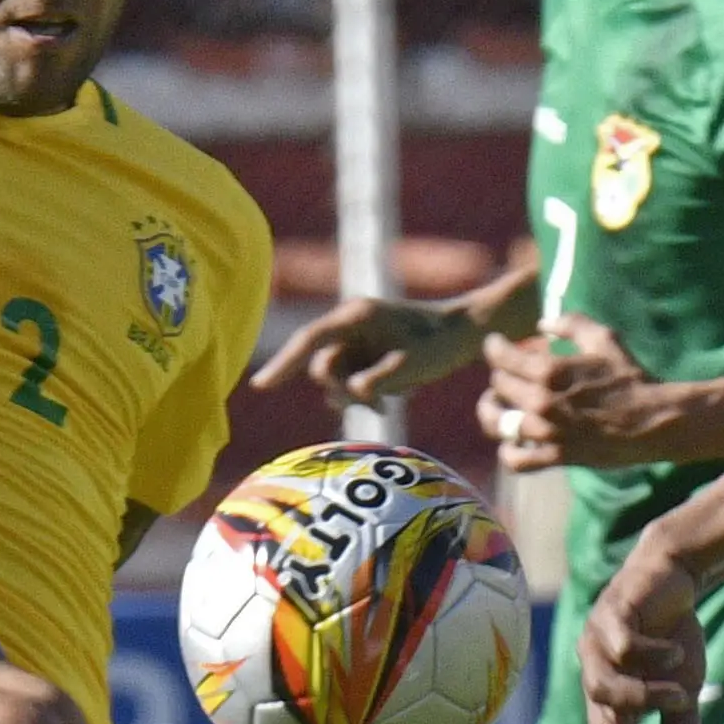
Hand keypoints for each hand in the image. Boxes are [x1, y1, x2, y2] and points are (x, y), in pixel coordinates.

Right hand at [251, 295, 484, 402]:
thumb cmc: (440, 345)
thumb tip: (353, 393)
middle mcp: (350, 325)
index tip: (260, 387)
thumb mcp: (413, 366)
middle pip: (322, 366)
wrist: (463, 333)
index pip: (309, 340)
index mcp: (356, 317)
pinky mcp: (363, 352)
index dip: (284, 363)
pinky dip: (365, 394)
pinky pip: (350, 380)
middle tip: (376, 406)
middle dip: (342, 391)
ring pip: (335, 377)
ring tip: (390, 400)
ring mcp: (355, 339)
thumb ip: (381, 380)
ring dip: (356, 396)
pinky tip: (393, 397)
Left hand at [482, 316, 704, 468]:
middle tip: (507, 374)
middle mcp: (540, 401)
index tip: (496, 344)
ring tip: (495, 407)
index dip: (494, 347)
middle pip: (498, 386)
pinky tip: (513, 441)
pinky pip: (515, 459)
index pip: (500, 356)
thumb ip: (570, 324)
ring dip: (492, 412)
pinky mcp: (555, 456)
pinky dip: (508, 451)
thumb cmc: (629, 377)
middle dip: (500, 376)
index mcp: (549, 370)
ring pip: (496, 423)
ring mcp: (546, 431)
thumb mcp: (604, 338)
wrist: (653, 420)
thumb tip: (541, 324)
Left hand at [579, 538, 706, 723]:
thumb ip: (680, 722)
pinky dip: (654, 656)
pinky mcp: (608, 615)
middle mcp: (595, 677)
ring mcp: (596, 646)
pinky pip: (624, 647)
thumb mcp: (684, 685)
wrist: (674, 576)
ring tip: (681, 694)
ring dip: (648, 700)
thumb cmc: (673, 634)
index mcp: (609, 700)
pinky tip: (676, 651)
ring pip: (605, 690)